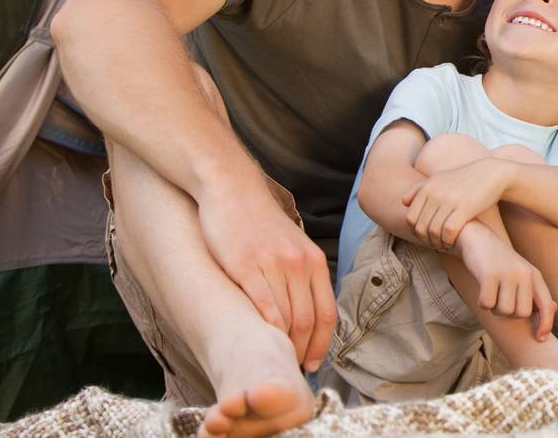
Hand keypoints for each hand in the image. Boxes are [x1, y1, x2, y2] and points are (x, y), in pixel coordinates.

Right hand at [197, 181, 335, 371]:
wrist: (230, 189)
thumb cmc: (256, 222)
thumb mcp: (290, 245)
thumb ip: (298, 274)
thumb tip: (302, 310)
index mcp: (313, 260)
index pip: (327, 313)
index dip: (322, 343)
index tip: (312, 363)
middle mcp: (300, 263)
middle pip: (309, 320)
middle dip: (303, 350)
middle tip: (291, 369)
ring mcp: (274, 265)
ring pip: (288, 318)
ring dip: (283, 345)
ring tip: (274, 361)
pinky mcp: (247, 266)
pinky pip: (263, 306)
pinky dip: (266, 329)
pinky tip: (261, 342)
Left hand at [402, 160, 507, 249]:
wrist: (492, 174)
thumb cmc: (464, 179)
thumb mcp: (440, 179)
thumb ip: (419, 189)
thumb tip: (403, 202)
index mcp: (427, 187)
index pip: (410, 218)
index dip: (416, 232)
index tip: (426, 237)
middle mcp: (436, 193)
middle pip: (421, 227)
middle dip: (426, 240)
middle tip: (436, 244)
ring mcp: (450, 200)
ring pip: (433, 232)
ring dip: (438, 243)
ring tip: (444, 245)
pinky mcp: (465, 208)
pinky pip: (449, 232)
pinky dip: (449, 241)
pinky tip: (453, 241)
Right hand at [458, 224, 555, 339]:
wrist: (478, 238)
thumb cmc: (500, 262)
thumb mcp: (522, 273)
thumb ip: (535, 292)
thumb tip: (554, 309)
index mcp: (535, 275)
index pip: (547, 306)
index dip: (546, 324)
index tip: (539, 338)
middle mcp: (524, 274)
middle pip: (521, 314)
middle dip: (509, 314)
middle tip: (500, 300)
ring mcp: (508, 274)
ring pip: (504, 311)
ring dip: (494, 308)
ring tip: (492, 291)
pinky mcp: (489, 275)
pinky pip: (487, 304)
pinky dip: (483, 302)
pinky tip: (482, 288)